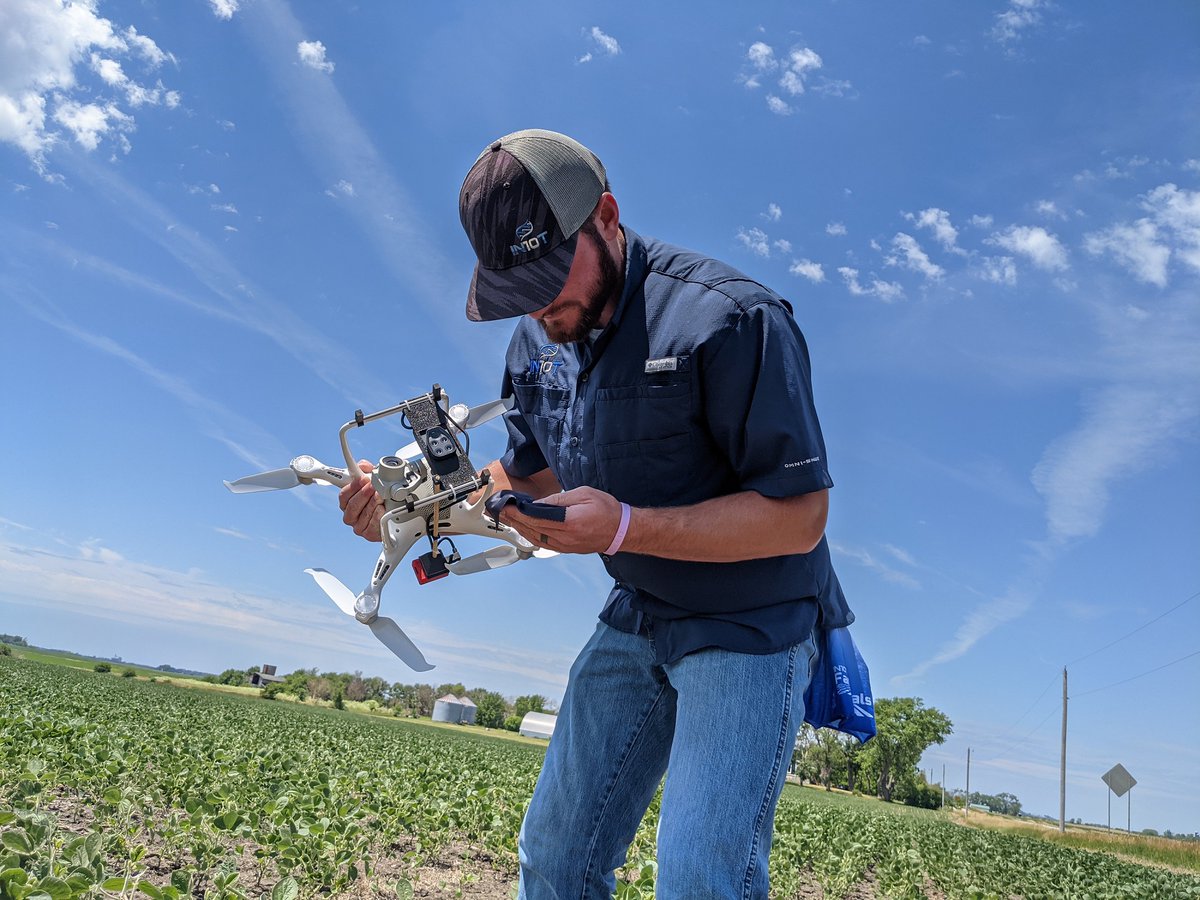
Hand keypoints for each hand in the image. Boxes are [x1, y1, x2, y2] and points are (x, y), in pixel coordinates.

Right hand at [338, 460, 384, 542]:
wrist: (394, 516)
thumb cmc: (381, 498)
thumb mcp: (373, 480)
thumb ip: (366, 470)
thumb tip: (363, 465)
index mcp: (348, 503)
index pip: (343, 495)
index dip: (352, 486)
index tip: (361, 478)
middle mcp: (351, 515)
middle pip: (352, 505)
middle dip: (363, 493)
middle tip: (372, 485)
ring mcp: (359, 526)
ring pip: (363, 514)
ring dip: (372, 503)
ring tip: (380, 495)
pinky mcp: (369, 534)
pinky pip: (372, 525)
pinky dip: (378, 516)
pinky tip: (382, 509)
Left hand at [498, 485, 624, 554]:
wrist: (621, 531)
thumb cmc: (606, 510)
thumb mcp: (583, 495)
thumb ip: (559, 500)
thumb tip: (538, 503)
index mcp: (569, 522)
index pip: (535, 517)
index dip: (517, 511)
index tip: (506, 504)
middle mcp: (564, 538)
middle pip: (531, 529)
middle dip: (513, 519)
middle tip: (499, 510)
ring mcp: (564, 546)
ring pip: (534, 538)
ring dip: (518, 528)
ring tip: (506, 518)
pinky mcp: (565, 549)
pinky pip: (541, 543)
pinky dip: (529, 535)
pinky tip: (522, 529)